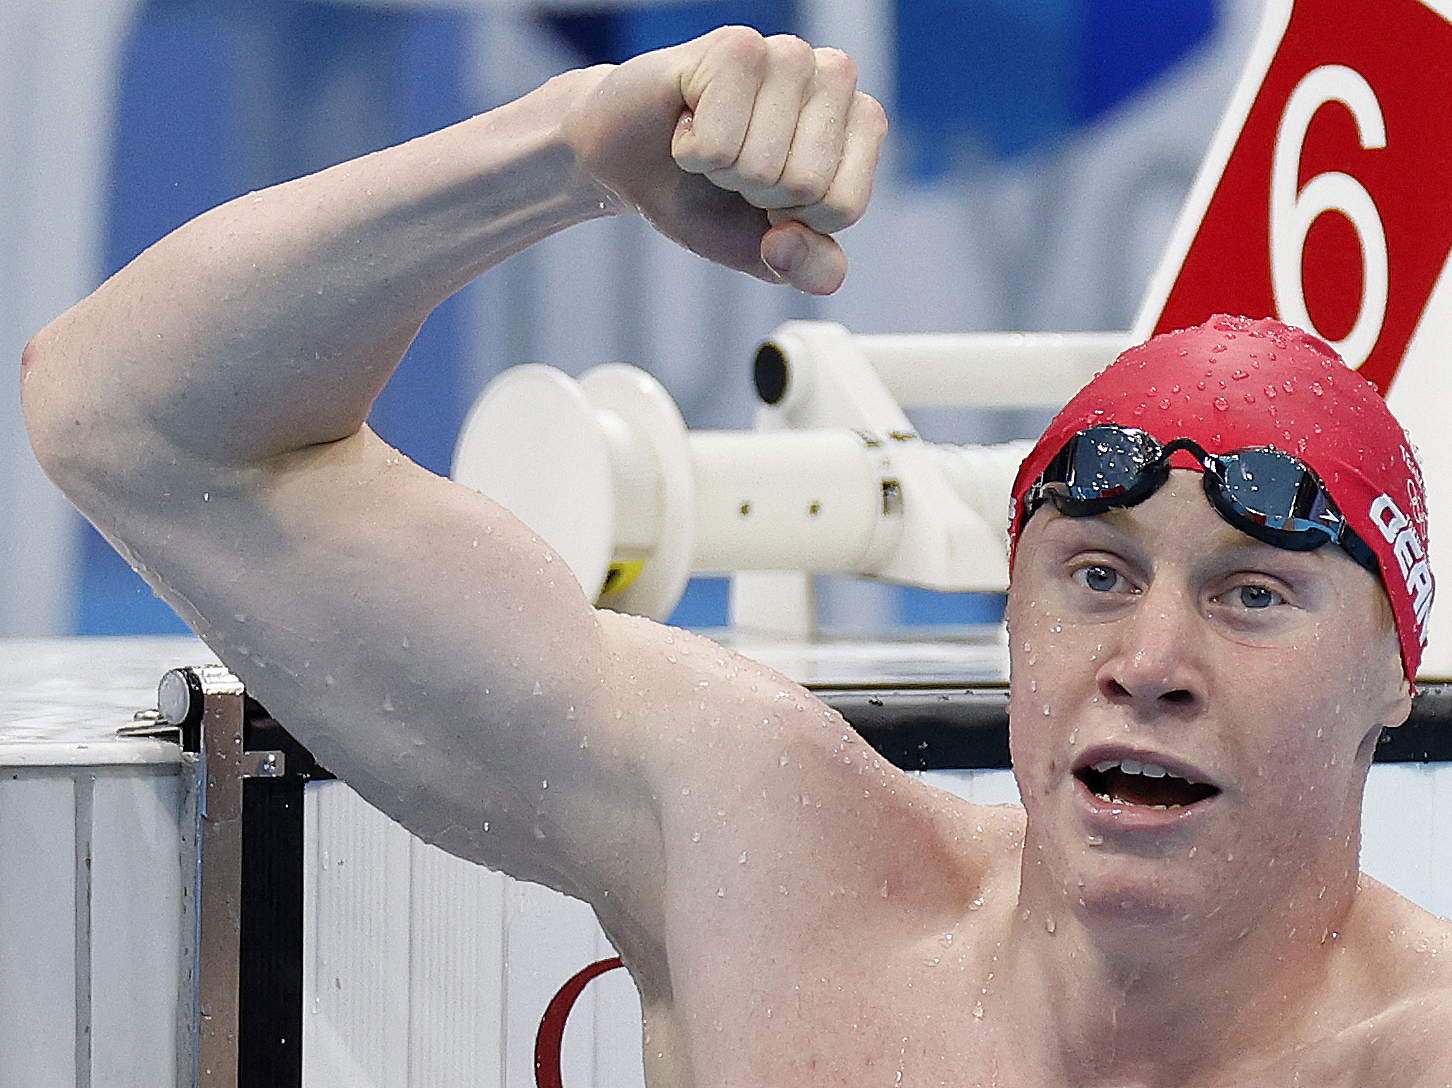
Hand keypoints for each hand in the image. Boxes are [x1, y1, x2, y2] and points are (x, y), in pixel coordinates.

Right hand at [563, 26, 886, 294]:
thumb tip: (785, 242)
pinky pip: (720, 142)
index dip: (791, 222)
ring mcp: (788, 54)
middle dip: (753, 194)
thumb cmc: (707, 198)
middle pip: (805, 185)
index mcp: (861, 125)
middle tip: (731, 165)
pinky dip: (692, 150)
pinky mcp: (736, 46)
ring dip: (721, 170)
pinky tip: (687, 120)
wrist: (632, 165)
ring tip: (711, 140)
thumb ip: (813, 270)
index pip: (842, 206)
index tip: (765, 196)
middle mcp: (834, 77)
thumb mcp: (769, 253)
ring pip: (764, 164)